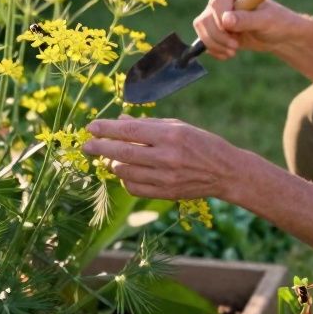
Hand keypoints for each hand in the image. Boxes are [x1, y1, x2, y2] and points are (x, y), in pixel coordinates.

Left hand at [83, 117, 244, 201]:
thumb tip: (119, 120)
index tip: (91, 127)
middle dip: (99, 147)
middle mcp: (167, 157)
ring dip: (112, 163)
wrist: (226, 172)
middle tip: (86, 144)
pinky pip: (134, 188)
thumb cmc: (201, 143)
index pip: (129, 131)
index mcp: (171, 135)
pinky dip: (124, 179)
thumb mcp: (178, 126)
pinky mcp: (165, 193)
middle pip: (122, 152)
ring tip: (107, 157)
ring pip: (125, 171)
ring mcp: (166, 177)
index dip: (107, 129)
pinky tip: (125, 171)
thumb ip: (148, 124)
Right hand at [192, 0, 301, 59]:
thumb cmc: (278, 23)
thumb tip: (225, 20)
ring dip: (215, 44)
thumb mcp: (265, 21)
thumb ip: (246, 19)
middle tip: (235, 47)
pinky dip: (214, 49)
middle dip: (218, 37)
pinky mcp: (215, 27)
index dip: (220, 22)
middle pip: (205, 18)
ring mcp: (217, 13)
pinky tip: (228, 53)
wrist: (279, 35)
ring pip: (202, 29)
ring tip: (233, 51)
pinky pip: (204, 39)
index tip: (234, 35)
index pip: (216, 3)